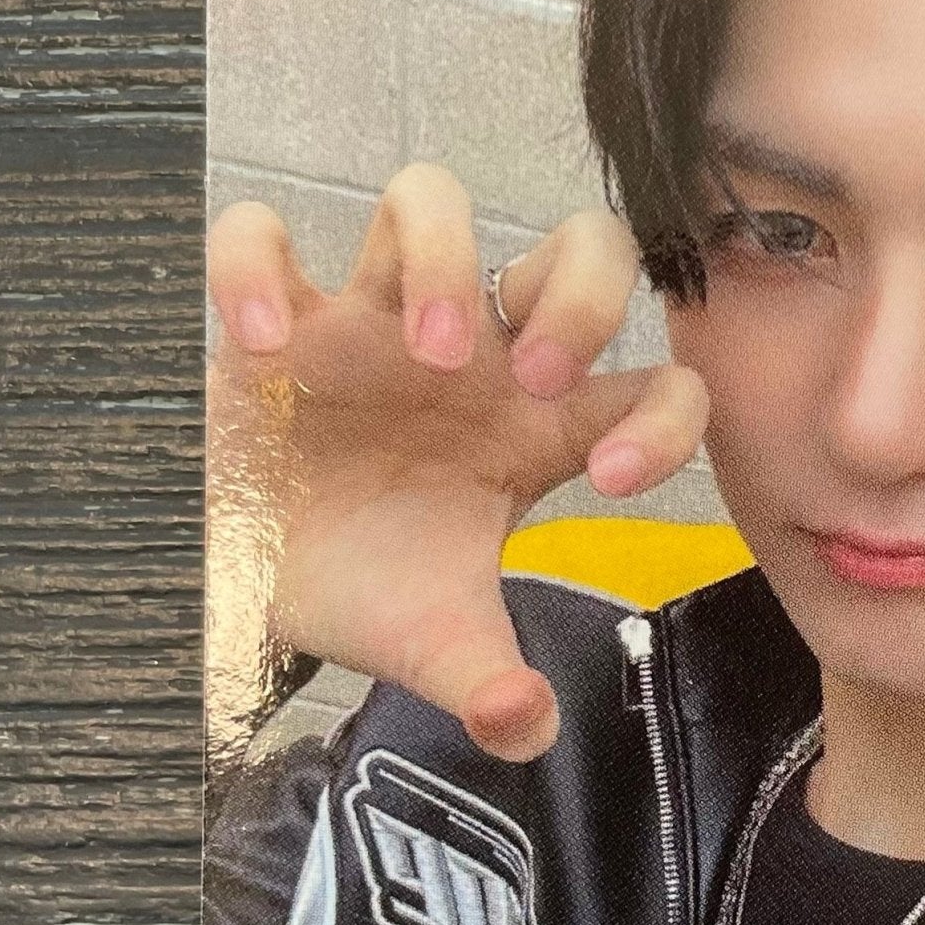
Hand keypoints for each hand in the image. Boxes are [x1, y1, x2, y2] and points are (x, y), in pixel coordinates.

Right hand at [205, 163, 706, 764]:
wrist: (260, 589)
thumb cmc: (371, 587)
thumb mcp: (439, 644)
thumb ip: (492, 685)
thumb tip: (524, 727)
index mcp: (540, 427)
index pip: (654, 380)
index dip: (667, 412)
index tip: (616, 477)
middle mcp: (476, 355)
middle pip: (577, 243)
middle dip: (580, 295)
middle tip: (535, 381)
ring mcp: (377, 322)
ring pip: (429, 198)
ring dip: (447, 257)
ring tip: (428, 351)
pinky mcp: (279, 316)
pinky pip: (261, 236)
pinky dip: (257, 266)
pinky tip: (266, 347)